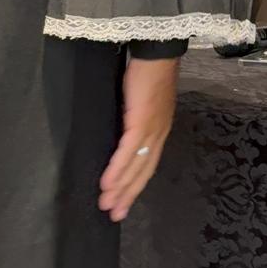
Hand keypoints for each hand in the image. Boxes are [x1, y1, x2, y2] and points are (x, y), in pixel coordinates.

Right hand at [99, 56, 179, 222]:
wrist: (158, 53)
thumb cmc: (148, 72)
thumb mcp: (141, 102)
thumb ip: (135, 120)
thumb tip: (120, 135)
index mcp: (160, 129)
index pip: (149, 163)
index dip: (137, 184)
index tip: (125, 202)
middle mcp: (159, 133)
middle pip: (144, 170)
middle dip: (129, 194)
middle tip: (115, 214)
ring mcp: (152, 129)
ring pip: (136, 165)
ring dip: (120, 187)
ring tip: (106, 204)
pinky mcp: (142, 121)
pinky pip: (128, 151)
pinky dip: (118, 169)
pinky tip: (107, 183)